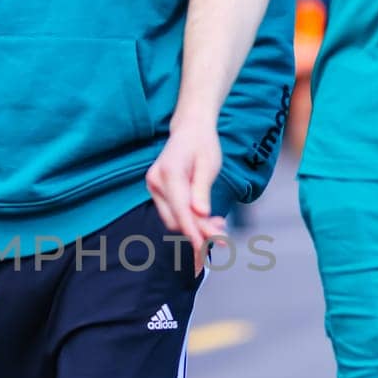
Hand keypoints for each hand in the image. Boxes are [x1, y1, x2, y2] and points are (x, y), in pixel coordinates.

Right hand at [147, 120, 225, 266]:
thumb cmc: (203, 144)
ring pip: (174, 218)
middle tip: (223, 239)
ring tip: (219, 226)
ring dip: (195, 227)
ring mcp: (154, 186)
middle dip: (198, 231)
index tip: (203, 248)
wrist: (190, 129)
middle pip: (175, 218)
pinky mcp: (158, 191)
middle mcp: (156, 181)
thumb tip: (200, 214)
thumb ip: (202, 190)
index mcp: (169, 172)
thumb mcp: (209, 165)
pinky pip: (173, 212)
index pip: (179, 209)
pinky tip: (208, 219)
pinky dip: (190, 219)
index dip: (192, 231)